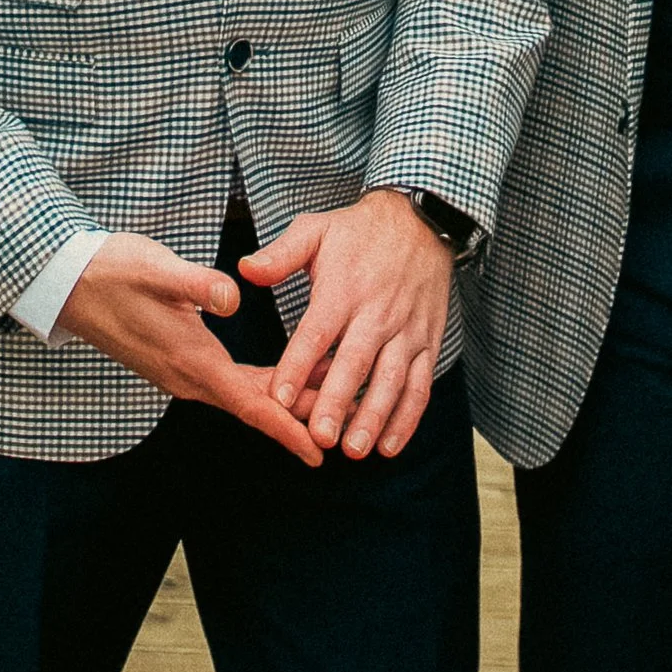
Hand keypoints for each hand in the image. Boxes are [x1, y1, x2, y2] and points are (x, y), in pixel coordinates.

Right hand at [58, 235, 324, 465]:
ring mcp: (180, 372)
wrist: (67, 281)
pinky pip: (229, 385)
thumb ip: (198, 284)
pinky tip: (285, 378)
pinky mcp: (176, 361)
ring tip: (331, 397)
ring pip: (244, 395)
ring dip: (285, 402)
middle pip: (255, 405)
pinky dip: (263, 387)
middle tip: (348, 421)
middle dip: (301, 416)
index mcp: (191, 359)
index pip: (249, 404)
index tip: (317, 453)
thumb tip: (233, 298)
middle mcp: (187, 375)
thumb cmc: (112, 272)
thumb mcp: (157, 270)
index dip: (285, 429)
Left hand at [240, 188, 452, 461]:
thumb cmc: (358, 232)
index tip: (277, 397)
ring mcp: (406, 331)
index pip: (316, 333)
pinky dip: (409, 417)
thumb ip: (279, 254)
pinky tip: (390, 446)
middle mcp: (376, 314)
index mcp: (343, 290)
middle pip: (355, 363)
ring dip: (375, 417)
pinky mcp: (427, 341)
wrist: (420, 221)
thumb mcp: (315, 230)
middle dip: (336, 402)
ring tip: (355, 450)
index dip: (297, 365)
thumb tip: (244, 270)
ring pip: (392, 380)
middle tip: (319, 437)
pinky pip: (421, 384)